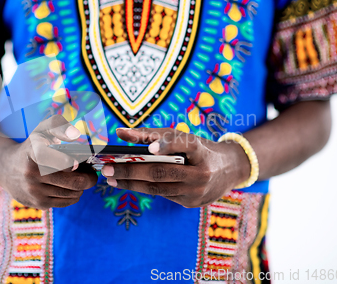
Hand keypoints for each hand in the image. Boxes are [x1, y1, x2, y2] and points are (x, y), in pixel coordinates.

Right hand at [0, 115, 97, 209]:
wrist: (6, 168)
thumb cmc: (30, 147)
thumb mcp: (41, 130)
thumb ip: (59, 127)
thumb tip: (74, 134)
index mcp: (34, 153)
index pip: (60, 161)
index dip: (74, 163)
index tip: (80, 162)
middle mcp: (32, 174)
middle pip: (74, 182)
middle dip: (89, 178)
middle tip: (92, 173)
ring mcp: (35, 192)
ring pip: (73, 194)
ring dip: (82, 187)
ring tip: (81, 178)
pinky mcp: (38, 204)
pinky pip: (66, 202)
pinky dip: (74, 195)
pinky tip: (72, 187)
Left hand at [101, 128, 250, 207]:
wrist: (229, 170)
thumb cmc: (199, 149)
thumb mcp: (181, 136)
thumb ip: (150, 134)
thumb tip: (119, 133)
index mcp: (201, 150)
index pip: (185, 145)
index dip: (168, 145)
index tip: (151, 149)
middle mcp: (201, 172)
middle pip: (161, 172)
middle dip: (130, 171)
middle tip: (107, 168)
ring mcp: (197, 191)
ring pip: (158, 188)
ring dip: (131, 183)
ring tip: (111, 178)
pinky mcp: (192, 203)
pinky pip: (163, 195)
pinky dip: (144, 188)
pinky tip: (127, 184)